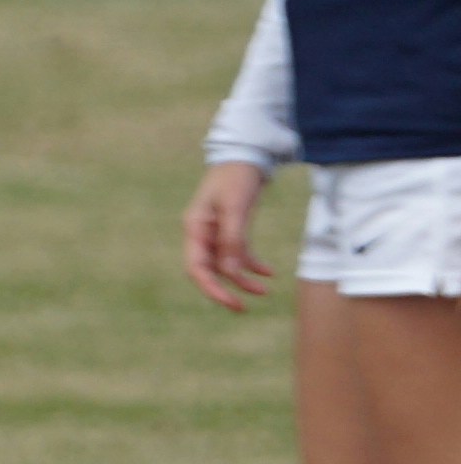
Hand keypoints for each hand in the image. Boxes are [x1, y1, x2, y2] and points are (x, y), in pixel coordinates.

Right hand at [189, 162, 276, 312]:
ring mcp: (216, 231)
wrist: (246, 155)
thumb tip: (229, 273)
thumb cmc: (236, 178)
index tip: (231, 303)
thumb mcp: (236, 209)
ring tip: (264, 291)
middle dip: (225, 289)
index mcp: (195, 229)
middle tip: (242, 308)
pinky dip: (251, 264)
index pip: (197, 268)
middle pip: (209, 270)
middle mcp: (202, 233)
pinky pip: (238, 253)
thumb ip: (232, 240)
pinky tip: (268, 272)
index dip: (211, 289)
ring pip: (225, 264)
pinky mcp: (231, 228)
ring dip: (242, 279)